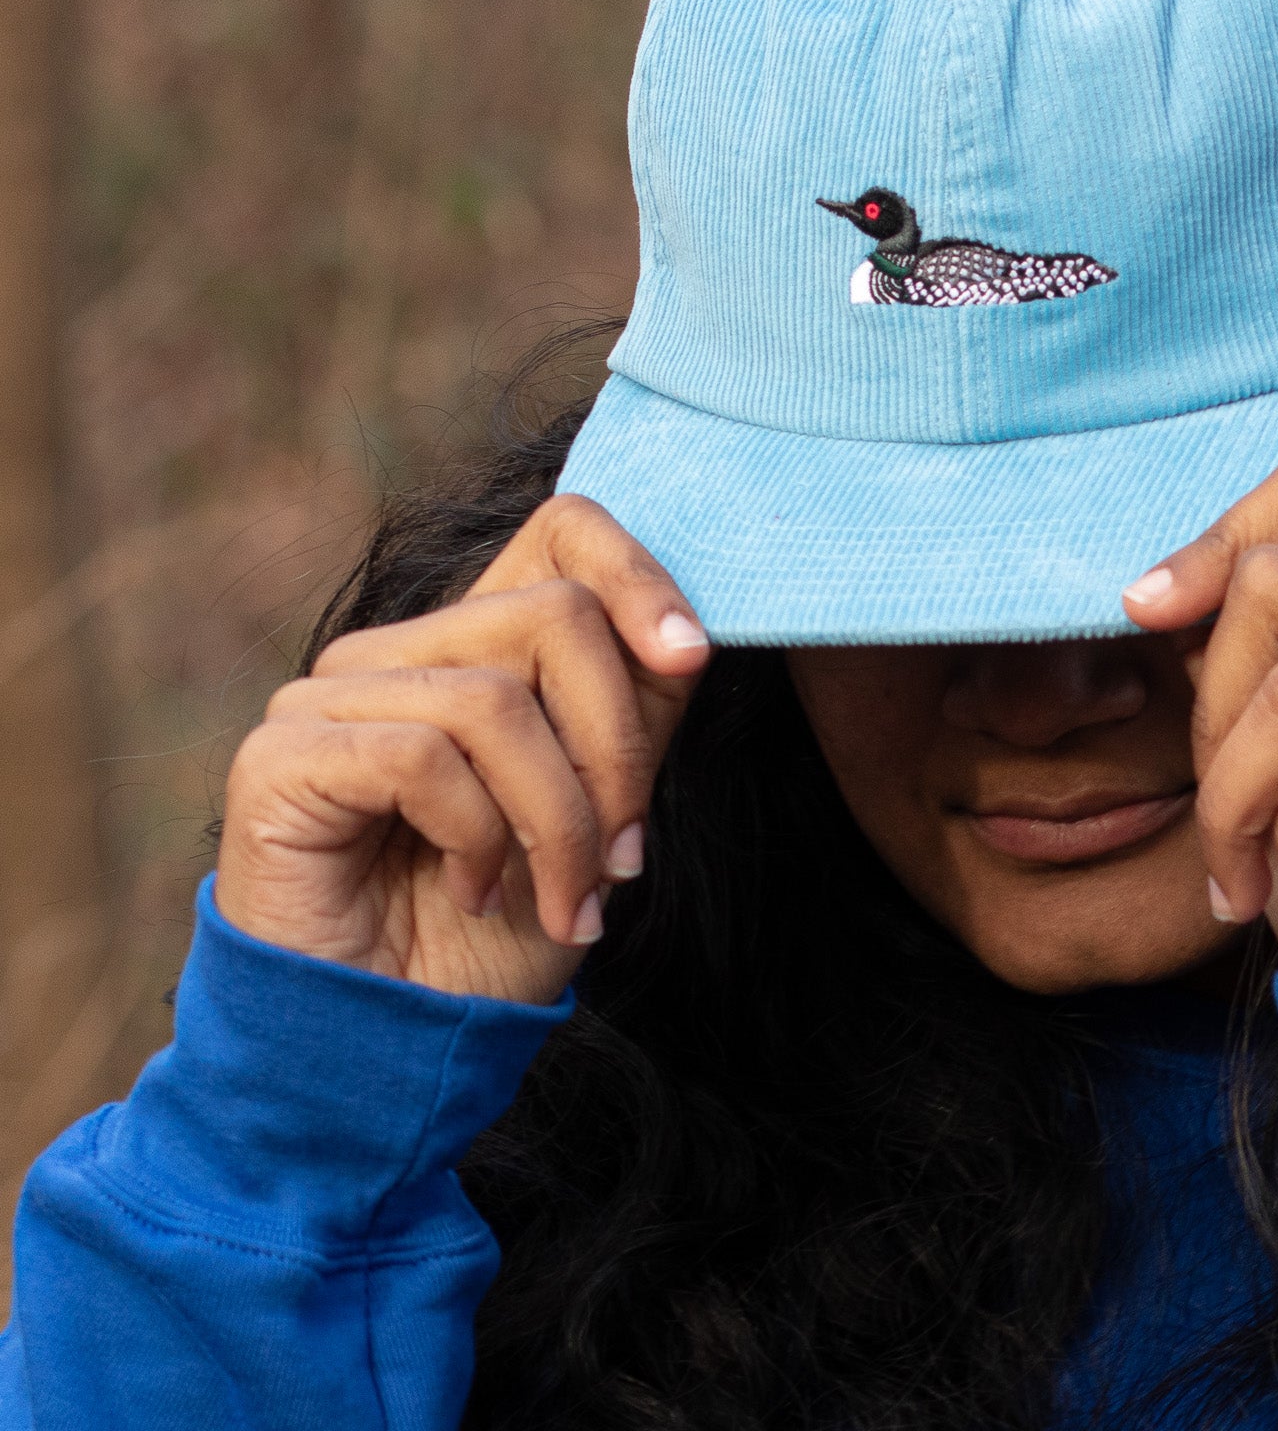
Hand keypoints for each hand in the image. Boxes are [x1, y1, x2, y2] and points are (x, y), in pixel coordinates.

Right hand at [215, 495, 710, 1002]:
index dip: (639, 574)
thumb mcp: (600, 813)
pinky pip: (423, 757)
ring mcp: (330, 695)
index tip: (690, 654)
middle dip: (614, 749)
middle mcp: (399, 651)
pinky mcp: (284, 754)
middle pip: (556, 614)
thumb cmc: (496, 937)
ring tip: (564, 898)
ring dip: (558, 820)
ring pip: (497, 698)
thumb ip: (630, 717)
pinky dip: (476, 838)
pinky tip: (470, 892)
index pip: (563, 530)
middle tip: (620, 857)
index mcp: (476, 646)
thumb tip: (685, 638)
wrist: (395, 1050)